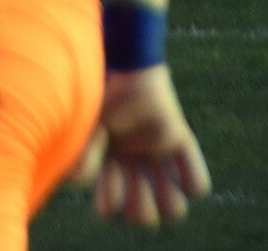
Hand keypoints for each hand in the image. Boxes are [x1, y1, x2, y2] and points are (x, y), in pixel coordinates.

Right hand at [69, 66, 210, 226]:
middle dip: (140, 210)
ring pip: (174, 207)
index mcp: (106, 162)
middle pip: (146, 215)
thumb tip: (78, 182)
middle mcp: (133, 164)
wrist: (121, 60)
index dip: (109, 206)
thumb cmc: (94, 90)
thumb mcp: (84, 125)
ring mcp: (157, 155)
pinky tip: (175, 172)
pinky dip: (191, 184)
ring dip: (167, 204)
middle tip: (135, 188)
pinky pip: (196, 182)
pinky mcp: (179, 141)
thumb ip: (82, 154)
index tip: (104, 200)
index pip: (112, 205)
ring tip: (158, 185)